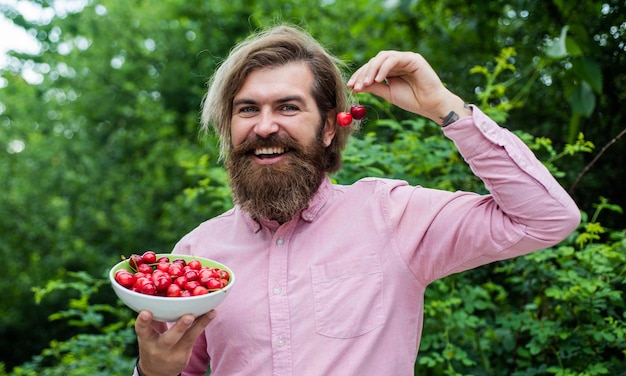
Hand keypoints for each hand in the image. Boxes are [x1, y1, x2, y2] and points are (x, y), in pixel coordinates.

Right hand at [135, 310, 215, 375]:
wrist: (157, 372)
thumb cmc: (152, 345)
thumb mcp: (147, 335)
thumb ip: (152, 319)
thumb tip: (158, 294)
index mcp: (146, 340)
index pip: (142, 330)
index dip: (143, 322)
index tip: (145, 312)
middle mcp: (159, 348)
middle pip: (169, 339)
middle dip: (179, 327)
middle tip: (189, 316)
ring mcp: (173, 353)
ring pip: (188, 338)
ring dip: (200, 324)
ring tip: (211, 312)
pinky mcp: (184, 355)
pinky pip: (195, 337)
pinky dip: (203, 324)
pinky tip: (212, 313)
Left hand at [347, 51, 469, 124]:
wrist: (430, 105)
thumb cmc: (412, 100)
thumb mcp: (388, 93)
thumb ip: (374, 87)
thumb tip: (356, 86)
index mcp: (391, 69)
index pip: (372, 68)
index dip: (360, 76)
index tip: (350, 86)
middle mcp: (397, 61)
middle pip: (375, 60)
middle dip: (363, 73)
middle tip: (355, 85)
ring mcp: (405, 58)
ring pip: (382, 57)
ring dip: (371, 70)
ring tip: (365, 83)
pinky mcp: (413, 58)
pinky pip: (394, 59)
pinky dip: (384, 68)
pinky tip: (378, 79)